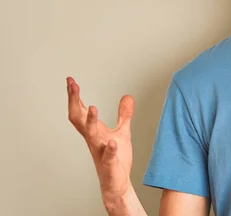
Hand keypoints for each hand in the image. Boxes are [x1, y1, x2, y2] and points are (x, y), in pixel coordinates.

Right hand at [66, 76, 134, 205]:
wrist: (116, 182)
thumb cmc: (116, 158)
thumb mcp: (123, 131)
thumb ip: (124, 114)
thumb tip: (127, 96)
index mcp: (94, 131)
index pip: (80, 110)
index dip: (74, 96)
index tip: (70, 80)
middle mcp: (93, 139)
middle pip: (78, 118)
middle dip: (74, 101)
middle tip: (72, 85)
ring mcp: (100, 151)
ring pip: (90, 135)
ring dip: (91, 122)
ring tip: (93, 108)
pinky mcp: (110, 163)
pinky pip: (108, 155)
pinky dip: (109, 148)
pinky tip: (112, 142)